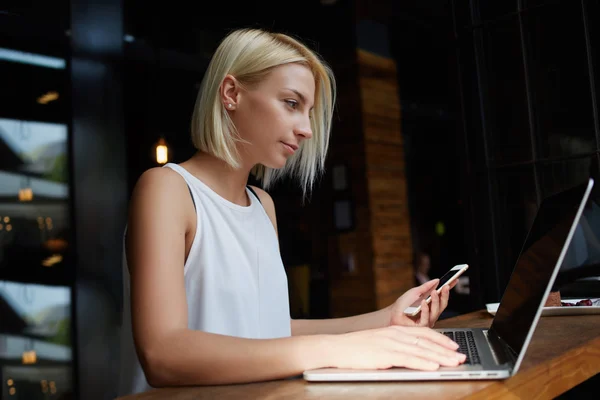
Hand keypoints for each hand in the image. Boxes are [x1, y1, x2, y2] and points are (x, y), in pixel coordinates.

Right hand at [329, 325, 465, 370]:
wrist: (337, 348)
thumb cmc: (356, 348)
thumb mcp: (380, 342)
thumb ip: (396, 345)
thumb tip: (414, 353)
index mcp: (395, 330)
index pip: (424, 333)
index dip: (441, 339)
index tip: (454, 346)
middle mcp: (395, 334)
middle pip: (426, 342)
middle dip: (446, 350)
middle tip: (461, 357)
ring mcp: (390, 344)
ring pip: (421, 350)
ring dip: (440, 357)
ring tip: (454, 363)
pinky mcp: (385, 355)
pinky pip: (408, 359)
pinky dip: (423, 363)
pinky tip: (433, 367)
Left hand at [388, 279, 456, 327]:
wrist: (391, 314)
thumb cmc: (403, 304)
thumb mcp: (415, 292)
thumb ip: (426, 287)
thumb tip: (437, 280)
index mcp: (431, 305)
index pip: (442, 297)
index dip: (449, 290)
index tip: (454, 280)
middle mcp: (432, 313)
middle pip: (442, 305)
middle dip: (445, 295)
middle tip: (446, 286)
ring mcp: (428, 320)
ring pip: (436, 311)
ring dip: (436, 301)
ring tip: (434, 292)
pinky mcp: (421, 327)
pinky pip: (426, 318)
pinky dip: (425, 309)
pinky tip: (424, 302)